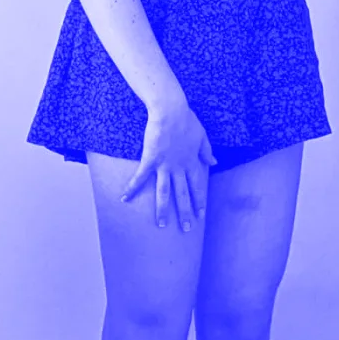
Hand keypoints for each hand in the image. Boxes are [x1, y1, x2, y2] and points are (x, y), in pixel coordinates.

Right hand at [121, 98, 216, 230]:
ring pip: (164, 192)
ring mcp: (164, 165)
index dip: (199, 200)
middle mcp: (179, 167)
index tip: (200, 215)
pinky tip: (124, 199)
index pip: (196, 186)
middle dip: (185, 212)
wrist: (171, 110)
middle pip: (182, 194)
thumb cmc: (187, 120)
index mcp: (191, 162)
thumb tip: (214, 162)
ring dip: (163, 210)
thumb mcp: (202, 135)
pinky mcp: (150, 159)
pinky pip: (140, 178)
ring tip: (161, 224)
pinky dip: (132, 189)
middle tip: (186, 229)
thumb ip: (206, 151)